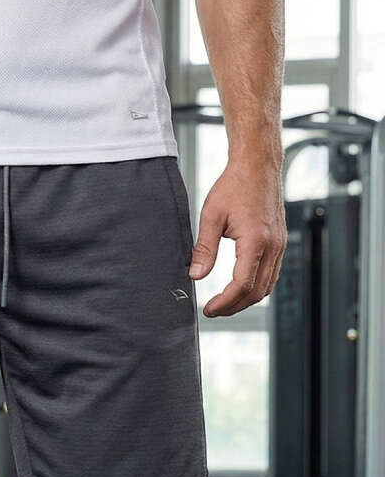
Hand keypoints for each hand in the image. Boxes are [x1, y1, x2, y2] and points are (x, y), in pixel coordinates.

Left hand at [189, 156, 286, 316]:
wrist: (257, 165)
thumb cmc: (234, 185)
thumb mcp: (211, 216)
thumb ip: (204, 249)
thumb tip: (196, 275)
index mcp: (256, 241)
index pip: (241, 285)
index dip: (224, 302)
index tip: (208, 309)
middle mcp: (273, 246)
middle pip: (256, 292)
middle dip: (234, 306)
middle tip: (213, 310)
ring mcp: (280, 245)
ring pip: (267, 286)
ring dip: (245, 300)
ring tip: (224, 303)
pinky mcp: (280, 243)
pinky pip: (272, 274)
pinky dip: (256, 287)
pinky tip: (239, 288)